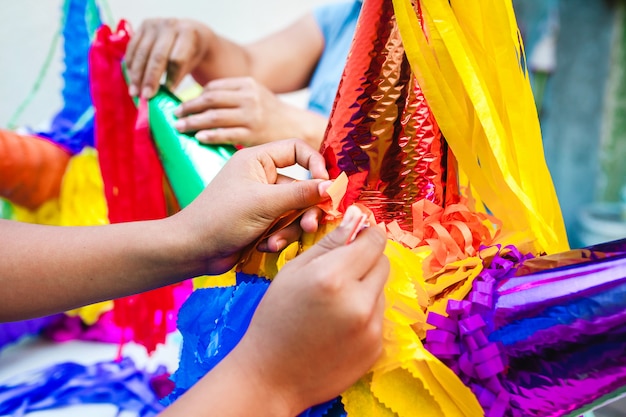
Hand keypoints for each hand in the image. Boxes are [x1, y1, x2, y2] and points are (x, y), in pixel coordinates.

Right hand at [125, 18, 211, 97]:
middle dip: (150, 78)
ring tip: (135, 92)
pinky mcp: (142, 26)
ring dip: (136, 75)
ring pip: (142, 53)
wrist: (188, 32)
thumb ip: (179, 76)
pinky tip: (131, 79)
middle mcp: (170, 25)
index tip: (168, 92)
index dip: (172, 77)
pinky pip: (132, 48)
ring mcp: (154, 24)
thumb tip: (164, 97)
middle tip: (146, 96)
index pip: (177, 59)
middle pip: (157, 56)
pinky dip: (130, 65)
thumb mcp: (192, 63)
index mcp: (188, 33)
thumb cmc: (190, 53)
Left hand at [173, 139, 329, 274]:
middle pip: (303, 185)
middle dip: (307, 208)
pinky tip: (265, 246)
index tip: (327, 186)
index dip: (315, 165)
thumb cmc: (221, 219)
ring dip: (290, 228)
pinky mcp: (264, 222)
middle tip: (310, 225)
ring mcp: (264, 200)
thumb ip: (301, 193)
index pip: (297, 149)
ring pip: (297, 210)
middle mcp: (262, 176)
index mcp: (257, 159)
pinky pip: (286, 226)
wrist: (193, 251)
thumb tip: (333, 185)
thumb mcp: (264, 203)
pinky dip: (280, 237)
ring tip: (276, 242)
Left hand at [174, 77, 326, 147]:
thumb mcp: (255, 94)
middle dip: (188, 108)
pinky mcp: (252, 134)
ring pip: (213, 116)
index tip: (182, 105)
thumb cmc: (271, 115)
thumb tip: (200, 100)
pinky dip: (208, 135)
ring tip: (179, 127)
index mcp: (247, 84)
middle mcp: (248, 97)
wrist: (298, 129)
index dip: (195, 96)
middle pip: (209, 100)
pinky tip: (198, 137)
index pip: (213, 87)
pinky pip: (225, 134)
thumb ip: (232, 94)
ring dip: (192, 122)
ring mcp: (251, 115)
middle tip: (174, 115)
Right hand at [228, 205, 389, 414]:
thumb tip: (357, 216)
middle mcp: (358, 301)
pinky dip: (365, 315)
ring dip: (365, 289)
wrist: (272, 374)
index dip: (366, 234)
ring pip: (382, 290)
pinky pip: (379, 317)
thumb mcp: (294, 271)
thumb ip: (330, 242)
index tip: (358, 237)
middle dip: (366, 260)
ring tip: (334, 304)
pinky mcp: (376, 348)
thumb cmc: (275, 317)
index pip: (374, 240)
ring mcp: (371, 328)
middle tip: (340, 272)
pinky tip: (339, 326)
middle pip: (384, 262)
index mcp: (333, 276)